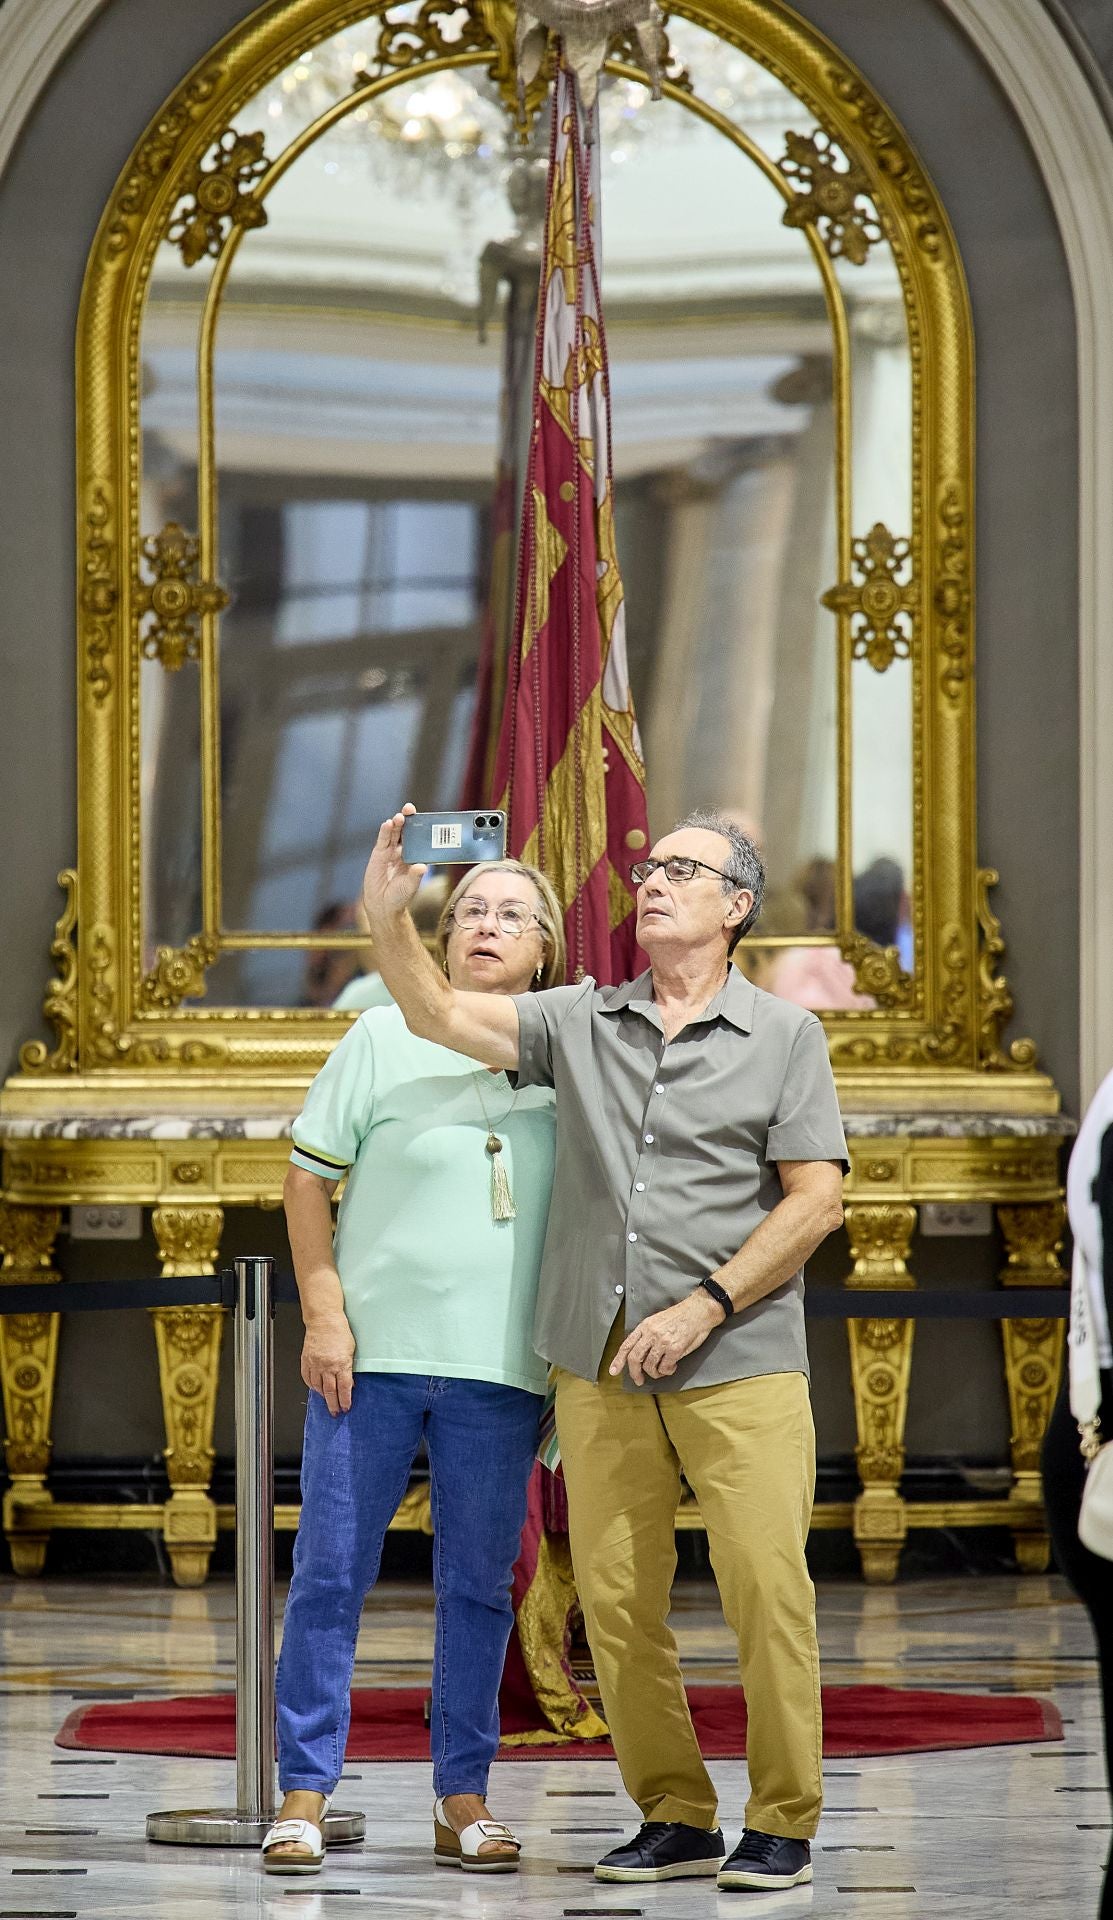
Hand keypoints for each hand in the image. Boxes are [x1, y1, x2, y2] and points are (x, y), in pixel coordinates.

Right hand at [301, 1311, 355, 1415]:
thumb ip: (349, 1368)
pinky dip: (312, 1386)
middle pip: (330, 1391)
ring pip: (317, 1387)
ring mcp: (315, 1364)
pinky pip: (307, 1378)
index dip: (345, 1400)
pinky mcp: (306, 1361)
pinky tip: (316, 1389)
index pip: (344, 1388)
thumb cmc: (340, 1332)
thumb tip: (349, 1383)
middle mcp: (327, 1366)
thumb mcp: (351, 1351)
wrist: (323, 1320)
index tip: (346, 1408)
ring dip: (323, 1396)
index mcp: (341, 1363)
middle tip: (335, 1412)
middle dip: (333, 1404)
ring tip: (327, 1401)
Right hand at [362, 804, 426, 924]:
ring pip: (394, 833)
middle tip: (410, 809)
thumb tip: (422, 867)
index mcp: (414, 856)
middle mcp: (403, 851)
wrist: (383, 905)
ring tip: (400, 817)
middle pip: (406, 831)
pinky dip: (384, 832)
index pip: (418, 838)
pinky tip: (387, 824)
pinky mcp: (378, 854)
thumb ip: (415, 876)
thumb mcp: (410, 886)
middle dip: (408, 819)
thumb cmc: (400, 896)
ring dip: (396, 824)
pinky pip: (382, 840)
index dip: (421, 827)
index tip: (426, 818)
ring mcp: (390, 851)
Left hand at [610, 1292, 723, 1384]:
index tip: (613, 1371)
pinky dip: (667, 1371)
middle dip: (634, 1373)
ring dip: (655, 1373)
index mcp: (645, 1326)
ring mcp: (663, 1341)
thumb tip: (641, 1355)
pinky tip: (672, 1366)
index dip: (618, 1360)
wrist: (699, 1311)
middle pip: (635, 1358)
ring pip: (650, 1366)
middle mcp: (651, 1333)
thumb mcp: (657, 1321)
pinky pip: (665, 1367)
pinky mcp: (675, 1349)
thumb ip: (647, 1335)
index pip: (627, 1345)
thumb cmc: (680, 1316)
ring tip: (662, 1371)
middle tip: (639, 1380)